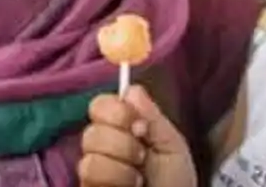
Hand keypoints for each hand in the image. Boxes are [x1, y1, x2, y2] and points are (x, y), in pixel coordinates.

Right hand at [78, 86, 196, 186]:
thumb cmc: (176, 185)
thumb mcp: (172, 147)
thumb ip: (152, 117)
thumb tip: (130, 88)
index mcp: (121, 131)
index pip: (99, 106)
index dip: (116, 112)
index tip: (140, 127)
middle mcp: (102, 150)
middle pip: (91, 130)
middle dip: (122, 143)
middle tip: (142, 157)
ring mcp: (92, 174)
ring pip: (89, 156)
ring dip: (121, 168)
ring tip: (138, 180)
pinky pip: (89, 175)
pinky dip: (116, 180)